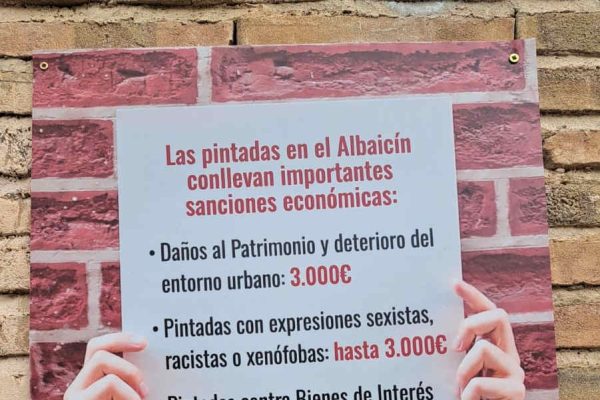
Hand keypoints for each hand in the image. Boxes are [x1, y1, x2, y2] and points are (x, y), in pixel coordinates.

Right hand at [64, 332, 148, 399]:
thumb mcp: (130, 393)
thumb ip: (132, 379)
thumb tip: (149, 353)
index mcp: (90, 384)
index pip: (98, 349)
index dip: (119, 339)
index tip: (144, 342)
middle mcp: (78, 387)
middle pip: (96, 347)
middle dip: (122, 344)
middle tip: (144, 350)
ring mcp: (75, 396)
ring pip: (101, 360)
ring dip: (130, 373)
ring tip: (141, 396)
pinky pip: (110, 383)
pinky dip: (129, 394)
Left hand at [453, 281, 525, 399]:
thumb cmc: (461, 396)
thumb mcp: (455, 370)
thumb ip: (454, 352)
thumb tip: (428, 330)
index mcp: (494, 347)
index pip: (488, 313)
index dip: (474, 296)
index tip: (454, 283)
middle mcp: (509, 356)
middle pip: (499, 316)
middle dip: (473, 322)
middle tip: (454, 345)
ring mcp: (515, 373)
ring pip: (485, 349)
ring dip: (464, 370)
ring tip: (459, 390)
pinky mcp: (517, 392)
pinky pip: (481, 383)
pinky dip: (467, 394)